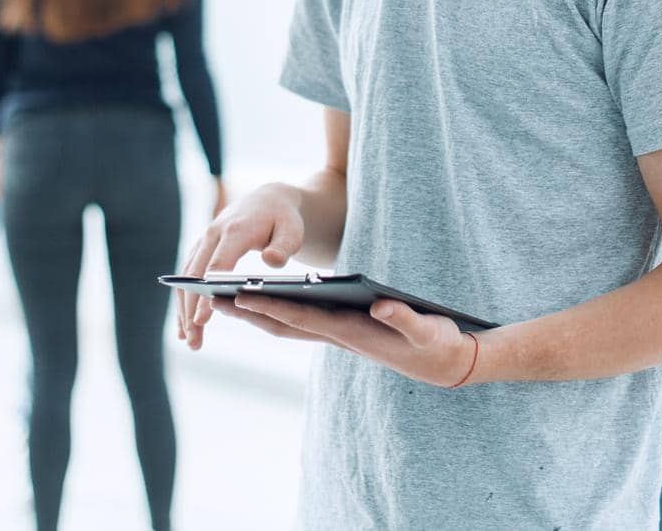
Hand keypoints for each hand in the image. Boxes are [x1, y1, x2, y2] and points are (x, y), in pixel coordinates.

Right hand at [175, 183, 305, 349]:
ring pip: (186, 278)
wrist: (269, 200)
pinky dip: (184, 300)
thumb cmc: (284, 219)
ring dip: (184, 310)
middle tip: (194, 343)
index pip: (216, 266)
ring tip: (190, 342)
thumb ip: (285, 246)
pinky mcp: (202, 248)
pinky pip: (187, 276)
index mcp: (235, 231)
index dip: (207, 294)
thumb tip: (272, 261)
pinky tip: (186, 325)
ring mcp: (204, 241)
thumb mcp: (292, 231)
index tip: (201, 319)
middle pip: (194, 277)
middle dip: (191, 311)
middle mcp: (212, 234)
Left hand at [213, 295, 476, 387]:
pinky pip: (303, 322)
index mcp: (352, 332)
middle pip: (283, 324)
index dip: (270, 307)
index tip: (240, 296)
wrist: (449, 364)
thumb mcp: (428, 330)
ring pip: (288, 325)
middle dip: (248, 312)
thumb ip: (404, 318)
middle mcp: (339, 335)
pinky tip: (266, 300)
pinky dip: (279, 312)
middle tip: (211, 298)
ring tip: (226, 296)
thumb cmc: (438, 344)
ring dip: (257, 313)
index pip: (302, 318)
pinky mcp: (346, 331)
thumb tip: (379, 307)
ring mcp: (340, 334)